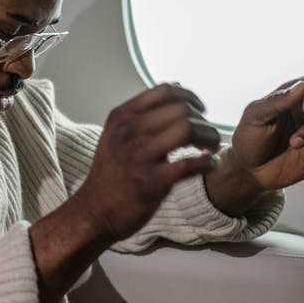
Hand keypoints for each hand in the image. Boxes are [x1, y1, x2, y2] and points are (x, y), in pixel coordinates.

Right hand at [72, 83, 221, 241]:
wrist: (93, 212)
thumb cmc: (110, 175)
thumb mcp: (116, 135)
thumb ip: (142, 114)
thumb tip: (177, 90)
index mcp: (122, 117)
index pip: (165, 90)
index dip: (190, 97)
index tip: (200, 110)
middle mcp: (128, 132)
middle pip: (181, 109)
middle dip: (202, 120)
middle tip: (207, 134)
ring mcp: (138, 157)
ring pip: (187, 130)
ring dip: (209, 137)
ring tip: (210, 148)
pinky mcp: (150, 182)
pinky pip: (189, 164)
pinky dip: (207, 163)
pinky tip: (209, 165)